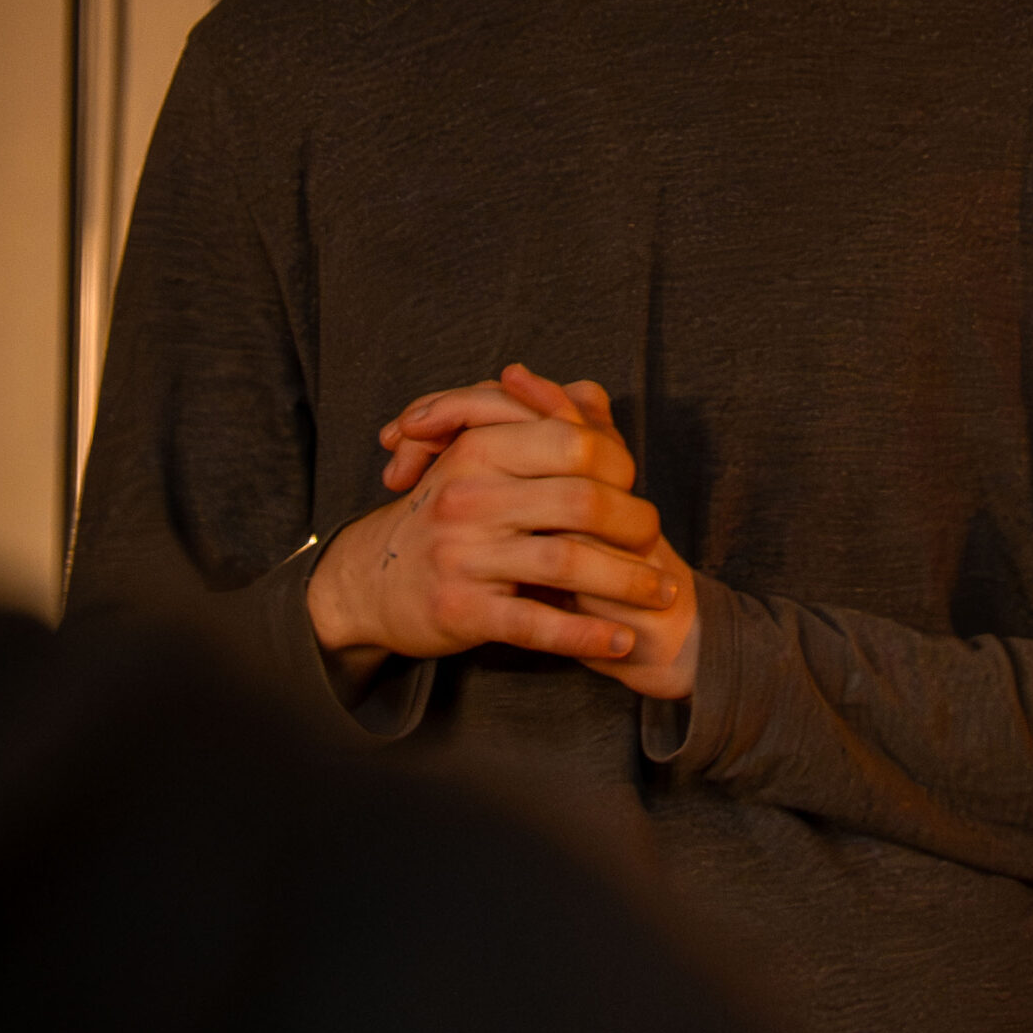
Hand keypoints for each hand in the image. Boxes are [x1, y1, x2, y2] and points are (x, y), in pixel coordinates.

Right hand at [459, 367, 700, 702]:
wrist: (369, 580)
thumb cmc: (445, 514)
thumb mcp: (478, 457)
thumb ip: (536, 424)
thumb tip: (595, 392)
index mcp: (478, 449)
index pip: (571, 441)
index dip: (616, 462)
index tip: (635, 485)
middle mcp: (468, 496)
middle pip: (579, 500)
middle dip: (633, 522)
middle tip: (657, 538)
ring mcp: (463, 554)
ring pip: (566, 562)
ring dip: (627, 581)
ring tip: (663, 592)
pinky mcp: (461, 609)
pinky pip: (536, 624)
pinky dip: (586, 634)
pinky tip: (621, 640)